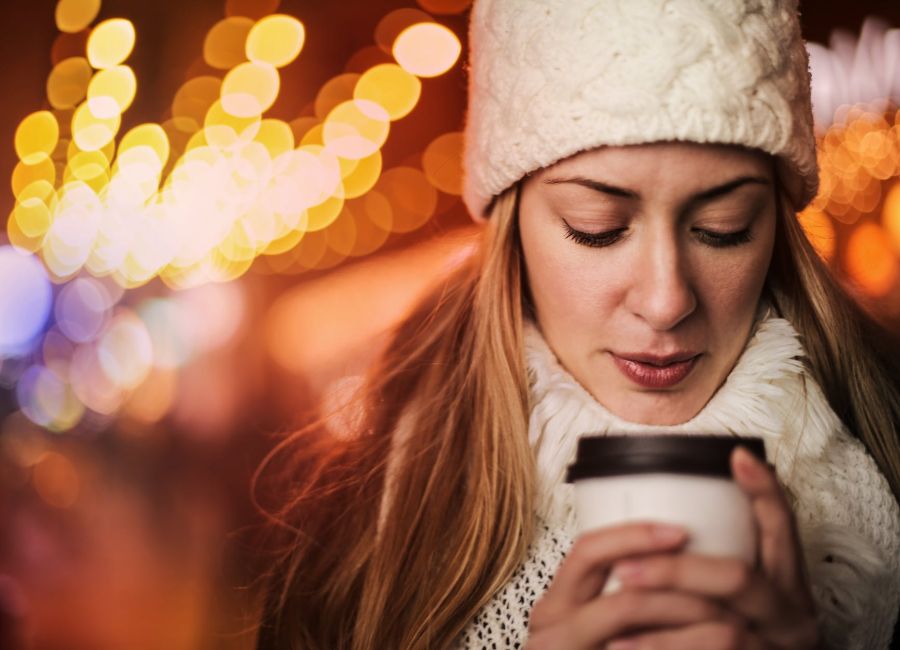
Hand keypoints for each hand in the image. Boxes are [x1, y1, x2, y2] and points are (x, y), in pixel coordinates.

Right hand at [526, 521, 735, 648]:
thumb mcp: (591, 629)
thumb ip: (613, 599)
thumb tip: (671, 554)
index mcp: (555, 605)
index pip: (590, 551)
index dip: (636, 536)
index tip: (681, 531)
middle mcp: (553, 629)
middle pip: (623, 594)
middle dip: (683, 591)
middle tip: (728, 592)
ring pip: (633, 620)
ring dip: (692, 622)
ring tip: (732, 626)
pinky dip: (687, 649)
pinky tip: (718, 647)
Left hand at [603, 447, 821, 648]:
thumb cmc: (740, 635)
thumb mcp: (741, 598)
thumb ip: (713, 564)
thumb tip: (667, 516)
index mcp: (789, 586)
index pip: (784, 528)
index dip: (765, 492)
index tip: (736, 457)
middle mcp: (792, 618)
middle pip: (738, 579)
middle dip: (676, 570)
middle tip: (624, 567)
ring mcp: (775, 649)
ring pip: (723, 632)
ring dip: (662, 619)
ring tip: (613, 610)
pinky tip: (623, 647)